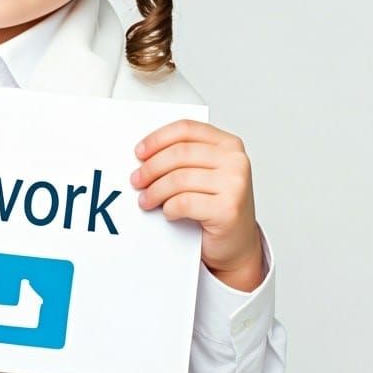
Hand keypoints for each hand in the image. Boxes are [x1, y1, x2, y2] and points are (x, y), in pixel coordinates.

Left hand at [130, 119, 264, 291]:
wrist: (236, 242)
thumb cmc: (215, 205)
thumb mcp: (205, 173)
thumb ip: (184, 158)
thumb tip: (143, 155)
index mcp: (228, 144)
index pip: (186, 129)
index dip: (157, 139)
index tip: (139, 152)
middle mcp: (236, 161)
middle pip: (179, 153)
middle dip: (151, 168)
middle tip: (136, 180)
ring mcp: (235, 185)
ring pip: (179, 179)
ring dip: (155, 191)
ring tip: (146, 200)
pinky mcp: (228, 209)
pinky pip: (184, 202)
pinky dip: (169, 208)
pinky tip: (168, 212)